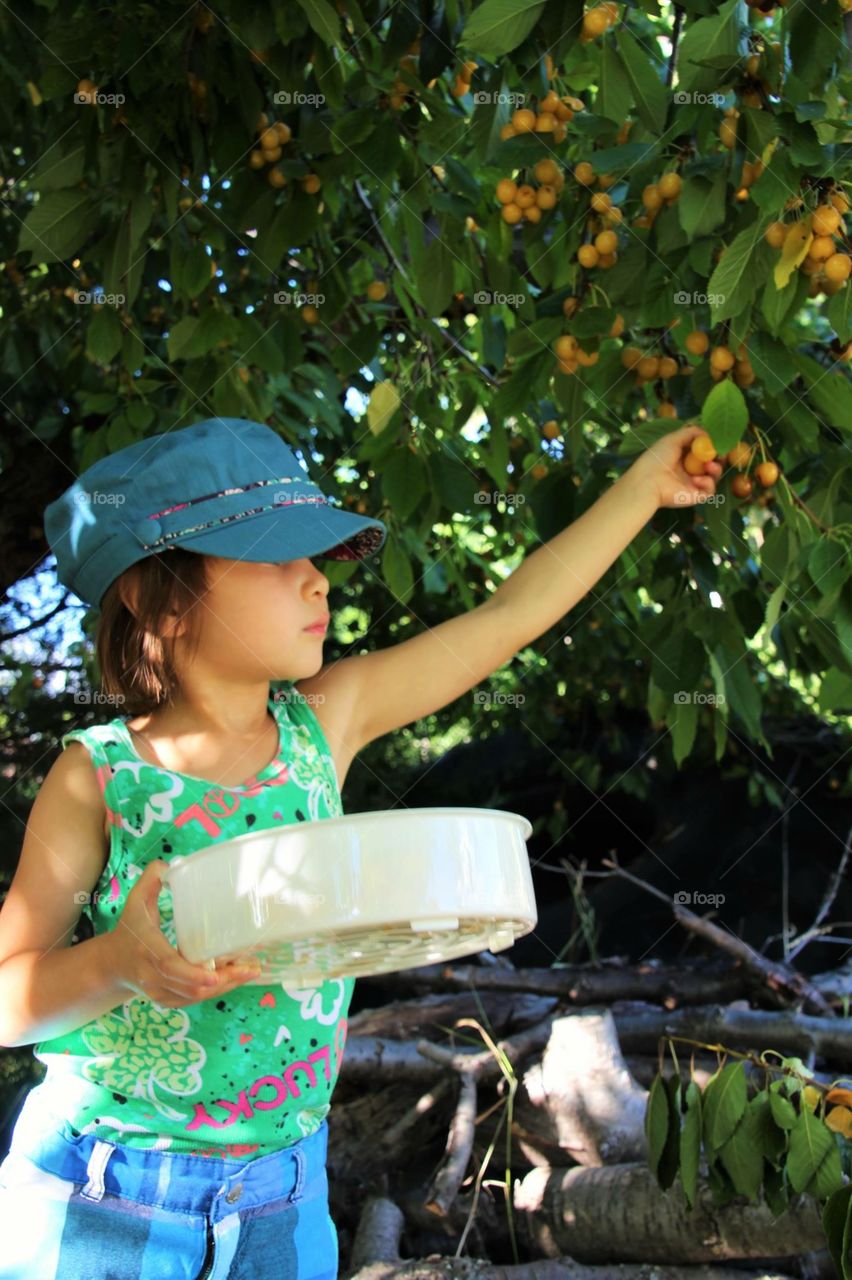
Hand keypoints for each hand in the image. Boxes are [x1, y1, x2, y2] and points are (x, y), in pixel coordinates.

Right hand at [106, 861, 261, 1007]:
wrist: (112, 964)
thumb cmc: (130, 928)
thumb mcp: (135, 901)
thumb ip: (151, 880)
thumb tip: (172, 864)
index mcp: (147, 949)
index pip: (169, 966)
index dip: (192, 973)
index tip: (215, 975)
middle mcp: (152, 976)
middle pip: (189, 987)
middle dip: (222, 981)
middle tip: (250, 968)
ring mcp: (159, 991)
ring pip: (194, 997)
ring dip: (223, 988)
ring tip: (249, 971)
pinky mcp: (166, 1000)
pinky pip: (192, 1001)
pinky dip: (214, 993)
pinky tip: (234, 980)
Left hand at [628, 424, 723, 510]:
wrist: (648, 481)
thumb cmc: (657, 458)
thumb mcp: (673, 439)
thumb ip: (691, 433)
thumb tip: (707, 432)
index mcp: (682, 457)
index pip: (703, 451)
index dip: (712, 447)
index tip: (717, 442)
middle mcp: (689, 470)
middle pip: (711, 463)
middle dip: (718, 458)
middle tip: (720, 454)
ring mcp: (693, 484)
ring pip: (713, 477)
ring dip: (716, 469)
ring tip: (709, 465)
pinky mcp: (695, 496)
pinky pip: (709, 491)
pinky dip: (708, 483)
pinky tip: (697, 480)